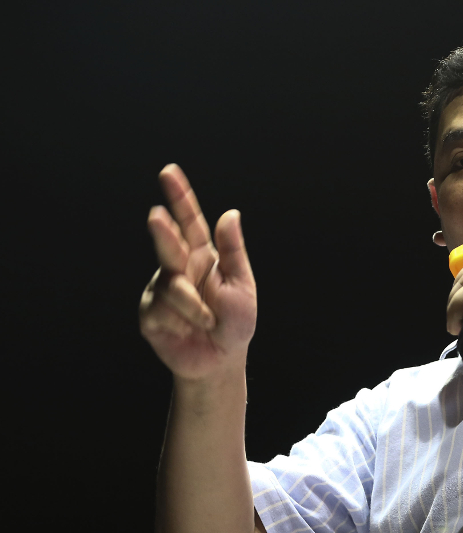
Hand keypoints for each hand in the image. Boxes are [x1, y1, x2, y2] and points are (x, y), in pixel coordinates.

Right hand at [139, 164, 256, 380]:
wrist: (219, 360)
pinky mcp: (149, 312)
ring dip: (195, 309)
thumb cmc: (235, 322)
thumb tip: (231, 214)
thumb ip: (233, 252)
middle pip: (168, 243)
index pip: (191, 222)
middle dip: (163, 233)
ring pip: (173, 288)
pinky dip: (182, 322)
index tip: (169, 172)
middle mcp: (179, 266)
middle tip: (157, 218)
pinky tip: (187, 331)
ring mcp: (161, 288)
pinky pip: (163, 311)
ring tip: (208, 322)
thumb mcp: (242, 286)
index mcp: (203, 255)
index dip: (180, 197)